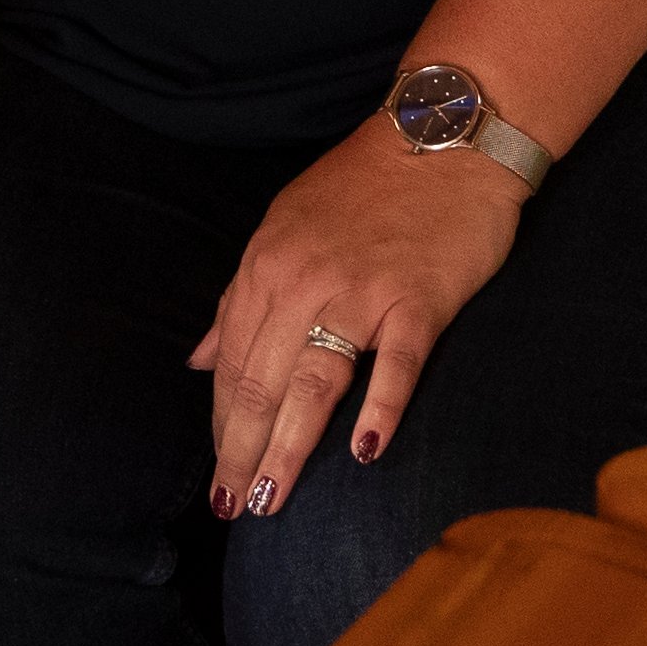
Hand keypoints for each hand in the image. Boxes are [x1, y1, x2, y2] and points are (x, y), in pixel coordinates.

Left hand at [189, 120, 524, 522]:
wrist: (445, 138)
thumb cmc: (365, 188)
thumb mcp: (284, 227)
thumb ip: (242, 298)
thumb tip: (201, 361)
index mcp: (266, 266)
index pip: (233, 362)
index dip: (223, 424)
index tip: (218, 474)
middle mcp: (303, 280)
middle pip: (262, 382)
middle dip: (241, 452)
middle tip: (234, 507)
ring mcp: (361, 291)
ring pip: (313, 383)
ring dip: (288, 448)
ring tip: (270, 498)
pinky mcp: (418, 299)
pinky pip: (395, 364)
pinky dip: (379, 409)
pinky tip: (363, 455)